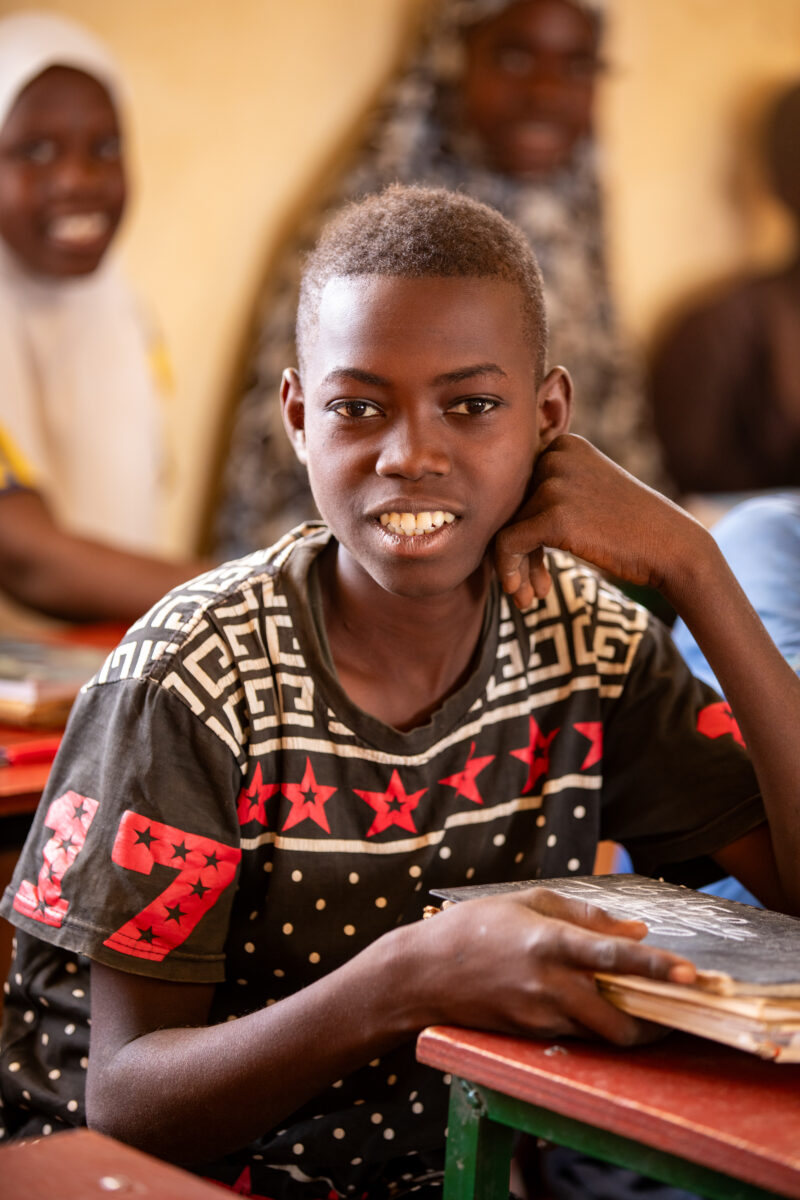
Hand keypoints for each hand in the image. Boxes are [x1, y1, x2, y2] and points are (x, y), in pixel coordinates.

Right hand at [407, 887, 694, 1045]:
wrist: (422, 973)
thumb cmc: (475, 926)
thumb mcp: (529, 902)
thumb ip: (586, 916)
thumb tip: (636, 932)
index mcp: (549, 942)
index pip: (613, 958)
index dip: (655, 968)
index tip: (690, 974)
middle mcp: (548, 984)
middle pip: (619, 1020)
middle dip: (653, 1022)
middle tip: (675, 1008)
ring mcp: (538, 1015)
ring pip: (601, 1035)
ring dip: (626, 1025)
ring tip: (641, 1006)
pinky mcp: (529, 1035)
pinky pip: (575, 1035)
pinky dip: (594, 1024)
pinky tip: (594, 1005)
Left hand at [494, 435, 703, 608]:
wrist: (673, 548)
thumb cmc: (630, 529)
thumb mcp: (587, 493)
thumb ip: (547, 494)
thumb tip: (491, 518)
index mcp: (564, 444)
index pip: (519, 486)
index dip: (522, 526)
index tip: (535, 561)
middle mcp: (557, 456)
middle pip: (510, 507)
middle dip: (517, 550)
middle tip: (529, 586)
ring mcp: (555, 483)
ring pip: (507, 528)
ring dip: (517, 567)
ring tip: (531, 596)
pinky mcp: (554, 515)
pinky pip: (507, 544)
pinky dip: (510, 571)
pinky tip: (526, 594)